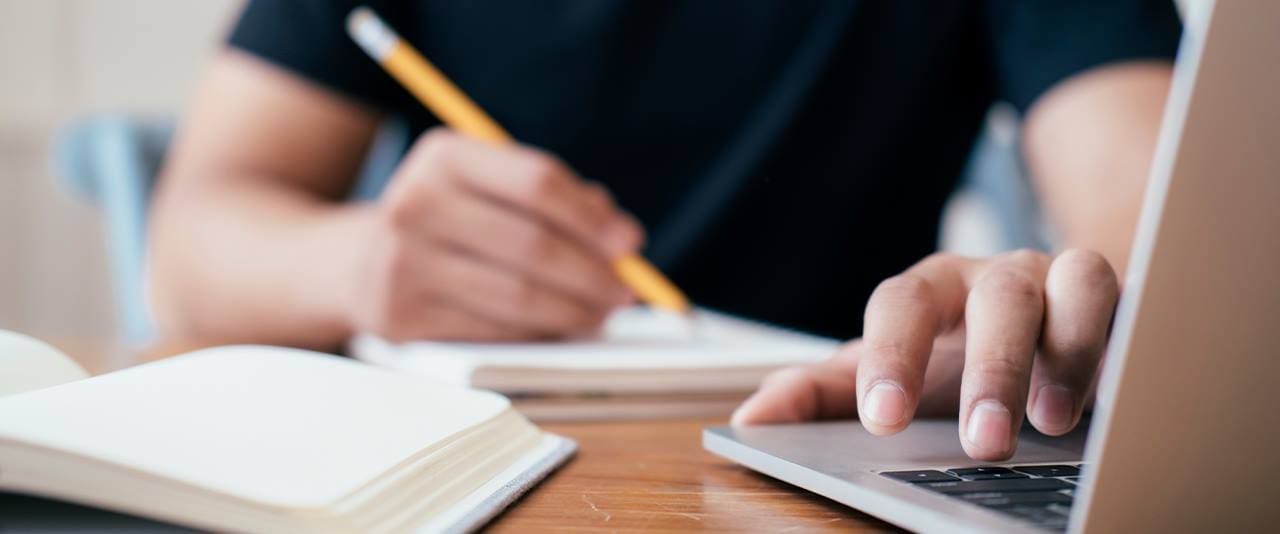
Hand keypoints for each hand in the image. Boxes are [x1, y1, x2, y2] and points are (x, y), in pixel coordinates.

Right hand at [349, 128, 642, 340]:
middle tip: (625, 291)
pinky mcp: (402, 318)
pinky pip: (492, 331)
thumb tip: (618, 235)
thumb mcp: (485, 187)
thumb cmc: (446, 220)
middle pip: (533, 245)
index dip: (592, 218)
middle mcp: (416, 203)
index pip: (537, 183)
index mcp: (445, 157)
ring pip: (517, 296)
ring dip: (574, 311)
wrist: (351, 262)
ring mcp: (403, 264)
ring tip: (601, 314)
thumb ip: (552, 198)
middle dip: (592, 274)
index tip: (630, 243)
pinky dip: (538, 334)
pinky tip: (559, 330)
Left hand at [732, 249, 1119, 460]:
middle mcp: (996, 275)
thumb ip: (819, 395)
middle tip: (980, 441)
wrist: (1037, 326)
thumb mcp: (887, 375)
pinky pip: (1132, 301)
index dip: (891, 357)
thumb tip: (748, 419)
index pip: (902, 304)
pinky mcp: (1122, 296)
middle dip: (989, 368)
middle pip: (993, 297)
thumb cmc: (951, 357)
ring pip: (1075, 281)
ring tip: (1052, 422)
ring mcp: (1063, 278)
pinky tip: (1119, 392)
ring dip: (1067, 351)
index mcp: (931, 290)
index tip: (881, 419)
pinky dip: (1126, 340)